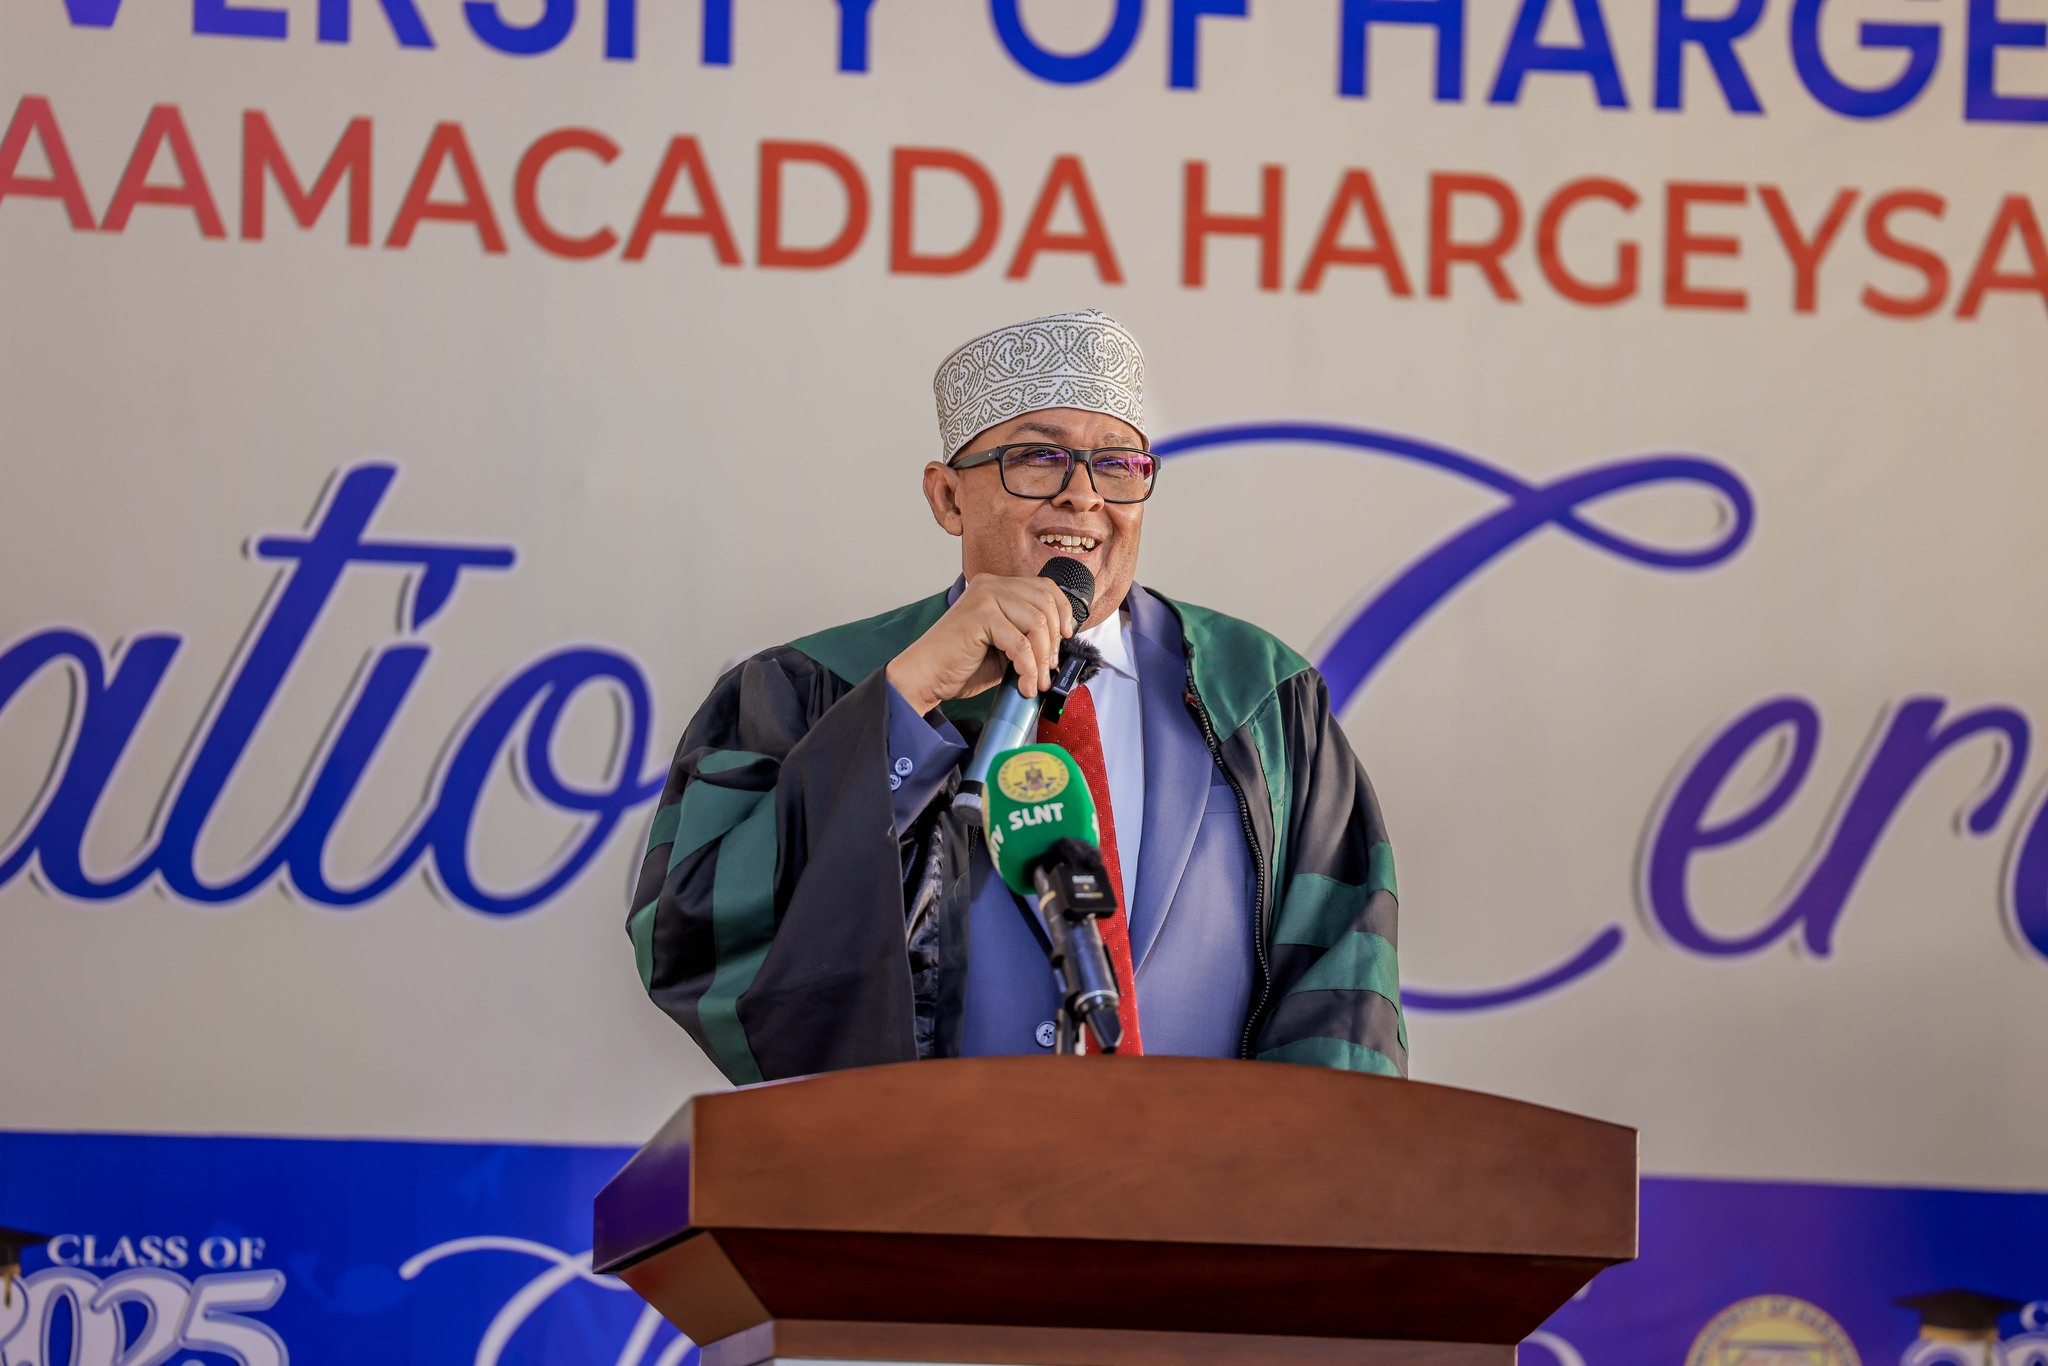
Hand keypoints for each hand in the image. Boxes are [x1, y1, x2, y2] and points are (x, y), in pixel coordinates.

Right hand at [886, 573, 1076, 714]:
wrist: (926, 676)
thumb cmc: (962, 664)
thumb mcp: (1004, 645)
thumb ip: (1027, 635)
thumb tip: (1061, 645)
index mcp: (997, 586)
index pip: (1044, 588)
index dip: (1063, 612)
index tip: (1066, 637)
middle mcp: (991, 585)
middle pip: (1045, 603)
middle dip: (1053, 641)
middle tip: (1048, 669)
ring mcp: (984, 597)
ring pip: (1037, 623)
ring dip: (1042, 659)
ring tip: (1036, 681)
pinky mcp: (980, 615)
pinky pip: (1020, 643)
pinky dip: (1028, 668)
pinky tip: (1024, 685)